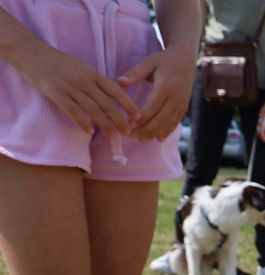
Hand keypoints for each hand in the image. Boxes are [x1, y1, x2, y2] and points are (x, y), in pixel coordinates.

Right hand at [17, 41, 138, 136]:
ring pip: (93, 110)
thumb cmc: (59, 63)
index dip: (129, 105)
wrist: (32, 53)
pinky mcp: (56, 93)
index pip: (116, 91)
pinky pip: (73, 111)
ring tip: (114, 138)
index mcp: (93, 73)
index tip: (138, 118)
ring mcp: (70, 87)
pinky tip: (90, 132)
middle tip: (128, 133)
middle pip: (108, 104)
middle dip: (120, 120)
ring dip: (106, 126)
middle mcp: (85, 80)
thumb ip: (96, 82)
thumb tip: (113, 98)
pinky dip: (83, 123)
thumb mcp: (83, 68)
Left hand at [120, 45, 194, 140]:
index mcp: (165, 86)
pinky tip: (158, 139)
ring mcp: (181, 104)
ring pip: (168, 123)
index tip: (129, 123)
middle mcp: (176, 98)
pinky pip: (175, 123)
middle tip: (132, 135)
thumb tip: (119, 81)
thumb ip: (135, 73)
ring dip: (155, 133)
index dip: (142, 117)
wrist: (185, 60)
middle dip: (146, 129)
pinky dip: (167, 132)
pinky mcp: (184, 108)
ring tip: (141, 139)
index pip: (153, 106)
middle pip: (161, 118)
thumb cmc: (163, 60)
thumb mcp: (148, 62)